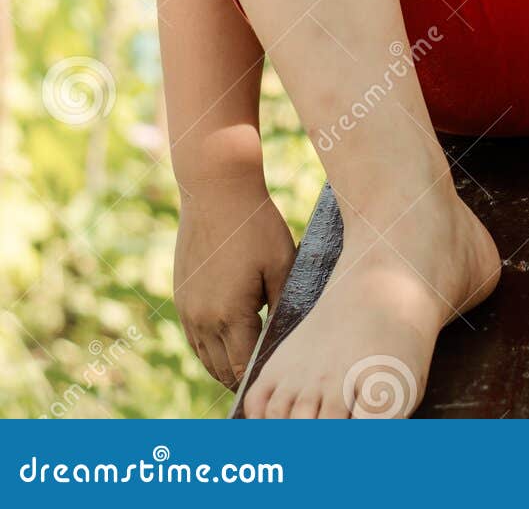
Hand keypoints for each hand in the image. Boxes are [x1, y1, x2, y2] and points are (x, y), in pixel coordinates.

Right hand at [174, 173, 296, 388]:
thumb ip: (286, 304)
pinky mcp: (180, 295)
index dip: (257, 382)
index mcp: (229, 314)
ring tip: (243, 376)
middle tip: (260, 394)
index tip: (271, 392)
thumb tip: (292, 337)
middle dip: (239, 382)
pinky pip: (194, 336)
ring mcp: (187, 307)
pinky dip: (208, 348)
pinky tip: (226, 346)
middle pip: (219, 369)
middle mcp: (202, 318)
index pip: (241, 367)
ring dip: (221, 368)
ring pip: (203, 356)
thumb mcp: (282, 263)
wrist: (216, 189)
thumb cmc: (256, 224)